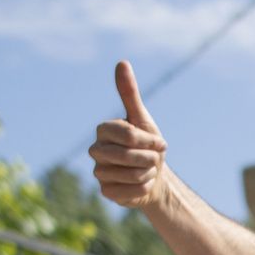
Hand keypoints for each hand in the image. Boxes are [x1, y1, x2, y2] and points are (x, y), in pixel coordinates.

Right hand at [89, 61, 168, 207]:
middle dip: (149, 159)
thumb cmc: (147, 145)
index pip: (128, 135)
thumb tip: (121, 62)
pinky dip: (143, 189)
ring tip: (146, 170)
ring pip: (131, 175)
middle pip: (127, 156)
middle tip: (154, 159)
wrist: (153, 176)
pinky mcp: (105, 192)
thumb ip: (129, 93)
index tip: (158, 143)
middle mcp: (96, 150)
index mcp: (104, 130)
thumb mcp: (142, 118)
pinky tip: (141, 184)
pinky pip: (130, 192)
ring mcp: (98, 172)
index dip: (149, 141)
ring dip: (148, 174)